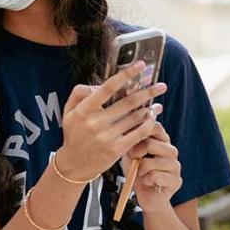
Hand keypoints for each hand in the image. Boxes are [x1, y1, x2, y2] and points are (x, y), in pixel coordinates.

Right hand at [54, 61, 166, 182]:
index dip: (126, 74)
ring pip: (136, 117)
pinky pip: (138, 133)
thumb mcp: (69, 112)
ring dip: (150, 109)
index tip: (140, 65)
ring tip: (157, 105)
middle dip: (148, 92)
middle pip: (128, 102)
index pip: (108, 87)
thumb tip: (98, 85)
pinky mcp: (116, 149)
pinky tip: (152, 119)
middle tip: (161, 86)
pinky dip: (148, 125)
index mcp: (84, 109)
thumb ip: (80, 93)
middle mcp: (96, 122)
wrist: (74, 165)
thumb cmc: (73, 135)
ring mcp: (107, 136)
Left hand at [126, 118, 182, 211]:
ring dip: (140, 170)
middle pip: (150, 143)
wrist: (146, 197)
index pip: (155, 126)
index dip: (139, 133)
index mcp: (162, 141)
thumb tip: (129, 118)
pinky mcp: (177, 180)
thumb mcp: (131, 152)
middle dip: (135, 153)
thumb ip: (132, 137)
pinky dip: (146, 181)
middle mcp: (171, 151)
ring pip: (151, 163)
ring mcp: (176, 166)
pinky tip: (148, 182)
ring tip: (141, 174)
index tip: (130, 142)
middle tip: (132, 159)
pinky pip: (156, 177)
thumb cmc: (137, 173)